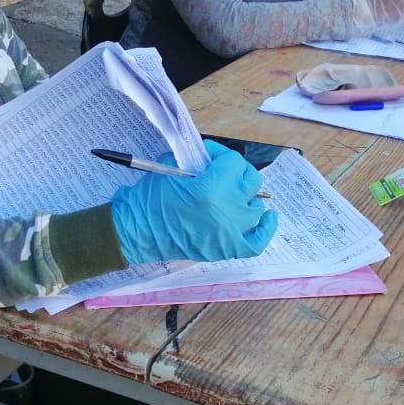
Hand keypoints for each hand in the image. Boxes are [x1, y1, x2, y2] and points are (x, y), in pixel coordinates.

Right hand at [110, 139, 277, 264]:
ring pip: (255, 207)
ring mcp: (229, 232)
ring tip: (232, 195)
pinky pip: (258, 241)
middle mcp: (226, 209)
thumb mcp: (171, 166)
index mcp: (211, 187)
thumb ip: (197, 159)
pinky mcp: (227, 249)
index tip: (209, 157)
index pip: (233, 161)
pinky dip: (266, 229)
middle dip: (237, 173)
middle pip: (251, 181)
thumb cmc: (148, 199)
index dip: (221, 155)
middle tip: (222, 173)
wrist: (135, 231)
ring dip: (245, 197)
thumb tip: (212, 157)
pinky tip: (268, 217)